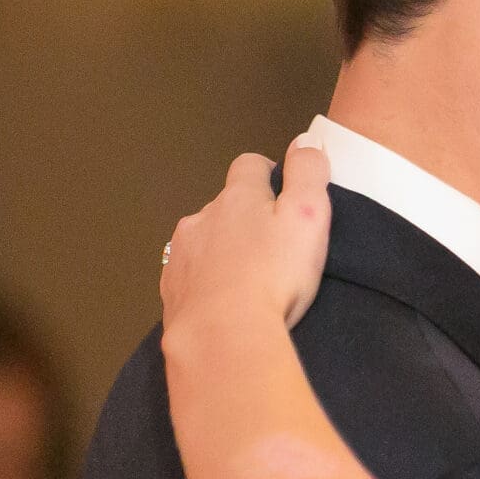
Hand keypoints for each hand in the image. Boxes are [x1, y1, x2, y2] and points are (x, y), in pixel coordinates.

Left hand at [162, 141, 331, 334]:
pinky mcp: (171, 290)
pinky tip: (226, 303)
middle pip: (225, 205)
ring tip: (249, 279)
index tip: (283, 192)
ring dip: (223, 250)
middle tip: (274, 246)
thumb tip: (305, 142)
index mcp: (238, 196)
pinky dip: (206, 282)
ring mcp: (182, 254)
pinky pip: (190, 276)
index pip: (249, 165)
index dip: (267, 174)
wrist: (222, 335)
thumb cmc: (273, 276)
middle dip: (245, 217)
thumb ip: (308, 173)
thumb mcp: (308, 215)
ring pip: (204, 240)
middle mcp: (203, 218)